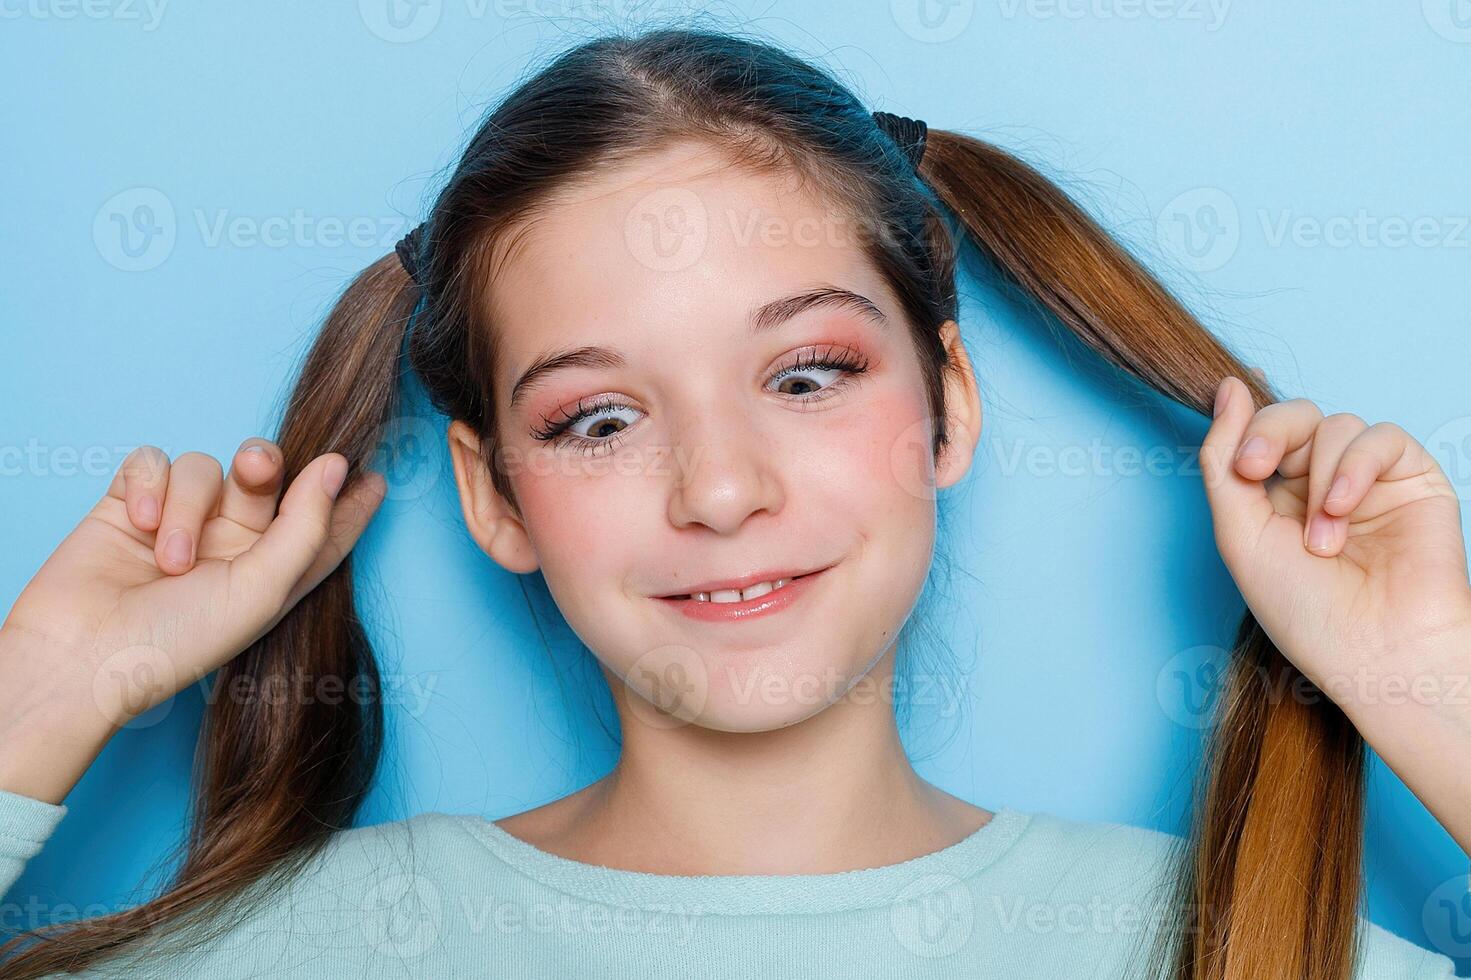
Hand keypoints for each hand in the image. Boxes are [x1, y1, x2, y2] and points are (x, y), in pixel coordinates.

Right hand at [1, 440, 386, 730]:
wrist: (82, 656)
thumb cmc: (177, 640)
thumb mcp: (262, 591)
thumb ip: (305, 527)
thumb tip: (337, 466)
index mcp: (272, 568)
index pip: (321, 524)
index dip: (349, 500)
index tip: (377, 476)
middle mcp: (232, 541)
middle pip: (266, 475)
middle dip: (264, 465)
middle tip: (256, 469)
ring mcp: (181, 520)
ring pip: (205, 468)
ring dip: (189, 507)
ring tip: (169, 561)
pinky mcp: (132, 503)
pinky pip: (154, 461)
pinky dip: (150, 487)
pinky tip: (138, 523)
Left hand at [1200, 375, 1470, 712]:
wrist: (1377, 652)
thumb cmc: (1306, 610)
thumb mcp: (1239, 534)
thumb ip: (1223, 461)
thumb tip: (1226, 387)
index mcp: (1274, 497)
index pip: (1256, 433)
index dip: (1244, 429)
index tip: (1242, 464)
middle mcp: (1319, 483)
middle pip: (1293, 416)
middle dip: (1271, 434)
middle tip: (1256, 471)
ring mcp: (1367, 480)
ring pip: (1335, 426)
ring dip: (1320, 479)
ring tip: (1323, 541)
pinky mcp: (1412, 478)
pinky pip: (1381, 437)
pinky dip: (1355, 467)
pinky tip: (1344, 509)